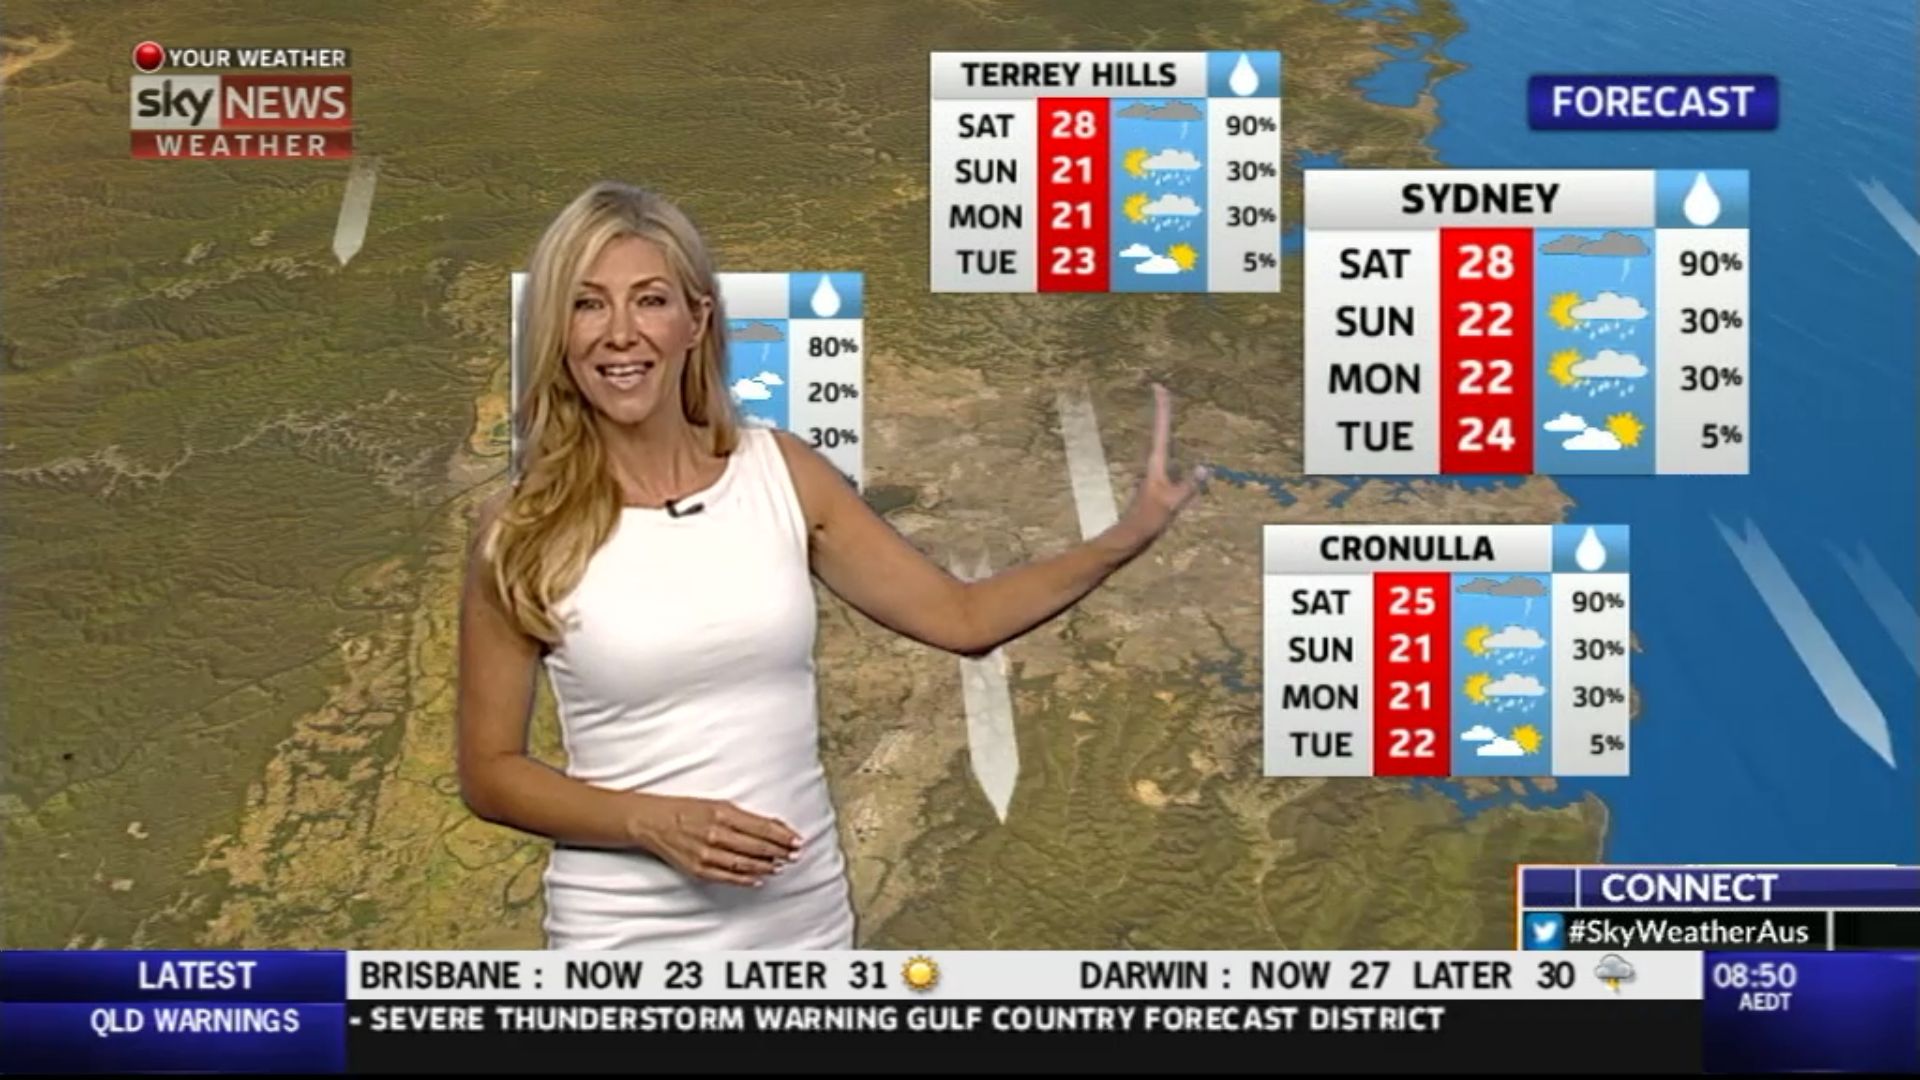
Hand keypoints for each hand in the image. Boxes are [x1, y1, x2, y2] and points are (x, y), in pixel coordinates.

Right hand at [628, 795, 801, 886]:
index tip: (797, 840)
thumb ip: (744, 817)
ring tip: (781, 866)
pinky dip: (747, 879)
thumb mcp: (717, 804)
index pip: (762, 827)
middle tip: (794, 854)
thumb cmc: (686, 809)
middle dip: (780, 852)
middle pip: (757, 846)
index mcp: (722, 813)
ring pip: (746, 864)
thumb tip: (772, 826)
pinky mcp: (699, 869)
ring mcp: (707, 854)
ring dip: (767, 866)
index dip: (783, 835)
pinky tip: (759, 878)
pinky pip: (729, 877)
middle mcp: (716, 833)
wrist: (653, 822)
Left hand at [1116, 383, 1208, 547]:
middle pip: (1160, 429)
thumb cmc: (1149, 518)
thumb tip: (1205, 467)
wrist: (1133, 534)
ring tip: (1167, 408)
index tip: (1159, 387)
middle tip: (1161, 389)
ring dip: (1164, 424)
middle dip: (1162, 409)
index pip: (1161, 429)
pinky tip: (1175, 444)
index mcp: (1156, 463)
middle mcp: (1154, 462)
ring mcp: (1155, 471)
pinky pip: (1167, 455)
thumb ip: (1188, 486)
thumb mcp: (1171, 503)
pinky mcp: (1158, 480)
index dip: (1161, 408)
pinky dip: (1170, 443)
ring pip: (1161, 441)